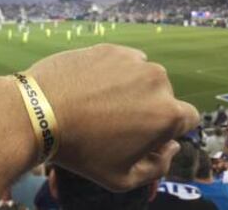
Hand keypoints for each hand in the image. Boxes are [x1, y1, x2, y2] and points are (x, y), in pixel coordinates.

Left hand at [27, 43, 198, 190]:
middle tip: (116, 119)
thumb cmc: (79, 150)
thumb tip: (171, 146)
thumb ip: (158, 167)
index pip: (188, 118)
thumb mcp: (121, 178)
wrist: (38, 112)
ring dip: (131, 88)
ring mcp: (133, 60)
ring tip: (100, 102)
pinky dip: (113, 72)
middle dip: (148, 108)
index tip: (147, 133)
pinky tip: (90, 86)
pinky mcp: (111, 49)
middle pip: (163, 96)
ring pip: (143, 76)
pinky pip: (123, 62)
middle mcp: (157, 81)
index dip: (168, 128)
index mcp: (167, 114)